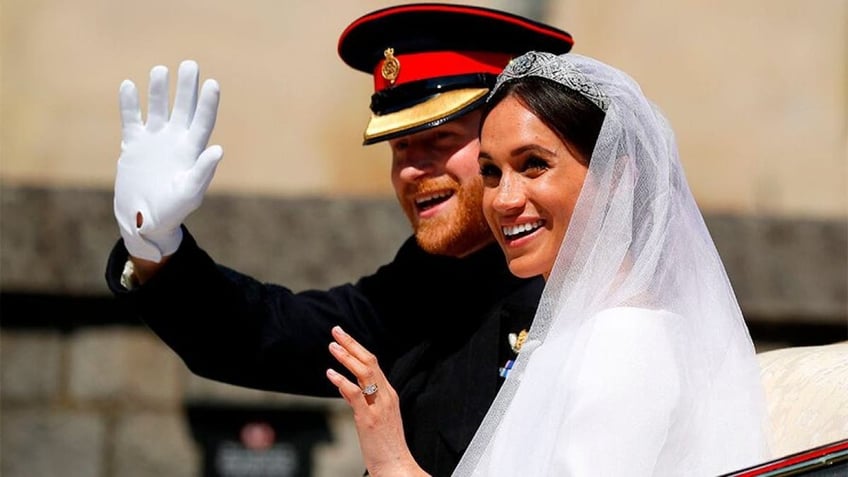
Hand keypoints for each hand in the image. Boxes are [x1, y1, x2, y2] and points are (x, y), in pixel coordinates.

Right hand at [114, 59, 222, 261]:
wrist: (144, 221)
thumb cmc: (172, 212)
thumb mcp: (189, 194)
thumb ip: (202, 172)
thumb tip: (218, 150)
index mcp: (191, 152)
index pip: (202, 122)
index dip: (207, 103)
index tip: (212, 83)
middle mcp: (175, 142)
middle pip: (183, 109)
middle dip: (186, 88)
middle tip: (190, 64)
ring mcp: (154, 142)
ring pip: (158, 109)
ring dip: (159, 91)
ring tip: (160, 70)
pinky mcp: (133, 146)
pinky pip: (132, 120)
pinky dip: (130, 104)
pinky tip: (129, 86)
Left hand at [326, 326, 429, 476]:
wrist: (397, 465)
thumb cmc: (386, 445)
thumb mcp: (375, 418)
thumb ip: (360, 400)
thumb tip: (344, 386)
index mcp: (389, 394)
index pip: (374, 364)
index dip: (358, 349)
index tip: (344, 338)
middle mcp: (386, 396)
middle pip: (370, 362)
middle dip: (352, 344)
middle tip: (336, 331)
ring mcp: (378, 406)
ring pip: (364, 373)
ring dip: (346, 357)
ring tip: (332, 347)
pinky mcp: (369, 418)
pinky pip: (355, 394)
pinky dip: (342, 381)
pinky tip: (331, 374)